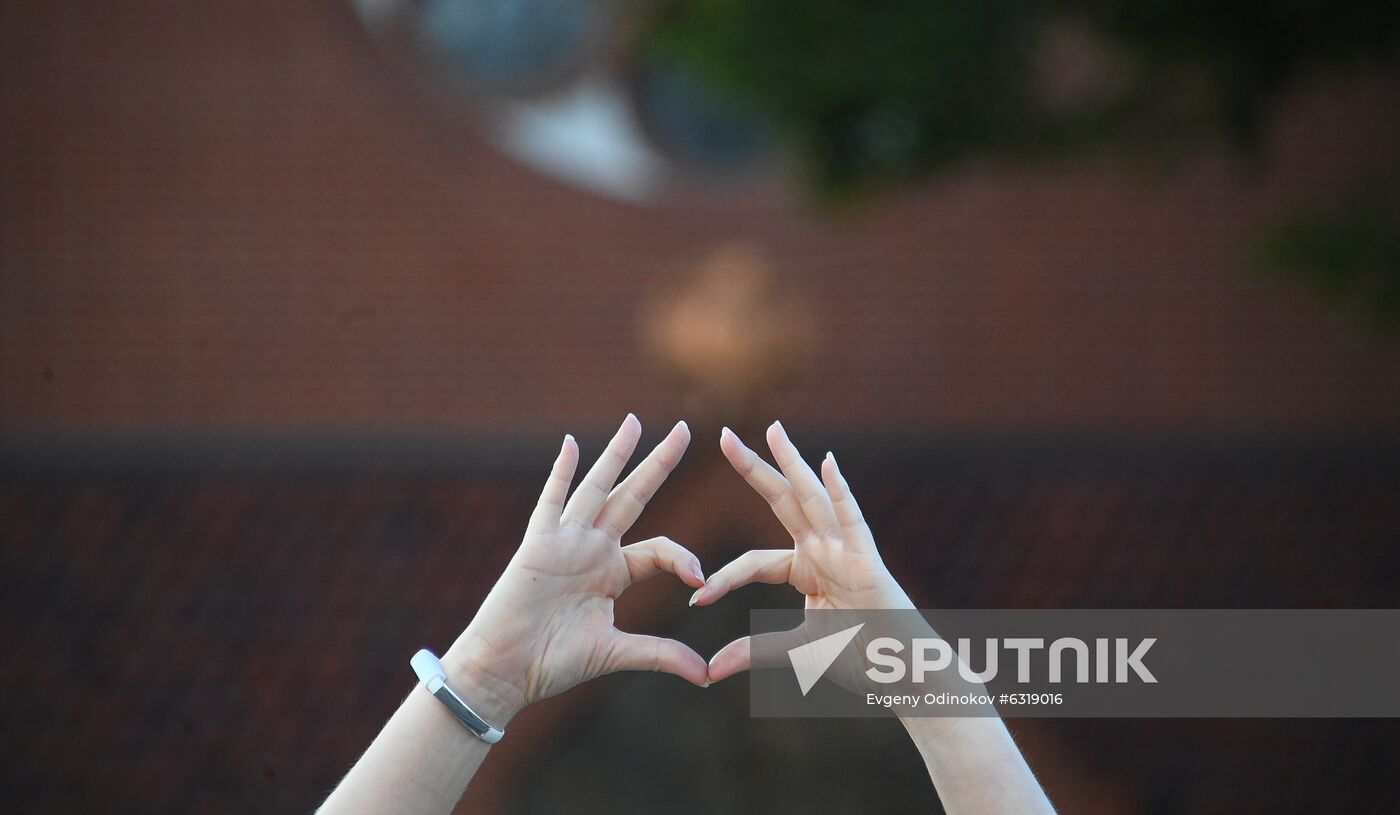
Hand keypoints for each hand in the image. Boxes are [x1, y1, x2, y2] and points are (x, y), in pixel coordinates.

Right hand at [440, 415, 708, 723]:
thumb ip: (661, 655)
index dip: (684, 559)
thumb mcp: (616, 653)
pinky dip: (561, 473)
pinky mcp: (538, 545)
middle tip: (684, 428)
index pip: (659, 549)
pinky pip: (551, 502)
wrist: (505, 670)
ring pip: (597, 488)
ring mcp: (565, 542)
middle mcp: (592, 549)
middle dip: (659, 463)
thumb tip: (706, 675)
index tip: (701, 579)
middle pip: (633, 496)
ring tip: (636, 420)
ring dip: (617, 454)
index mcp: (613, 572)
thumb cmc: (553, 663)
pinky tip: (572, 444)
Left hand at [697, 421, 915, 682]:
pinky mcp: (869, 561)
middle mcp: (824, 550)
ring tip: (773, 429)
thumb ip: (756, 652)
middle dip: (753, 468)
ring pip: (814, 500)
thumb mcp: (798, 651)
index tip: (698, 598)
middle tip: (724, 434)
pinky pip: (853, 521)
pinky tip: (827, 463)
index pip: (754, 561)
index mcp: (806, 568)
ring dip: (793, 463)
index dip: (725, 578)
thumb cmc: (861, 657)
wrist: (903, 674)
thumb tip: (711, 669)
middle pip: (782, 501)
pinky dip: (841, 492)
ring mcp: (847, 551)